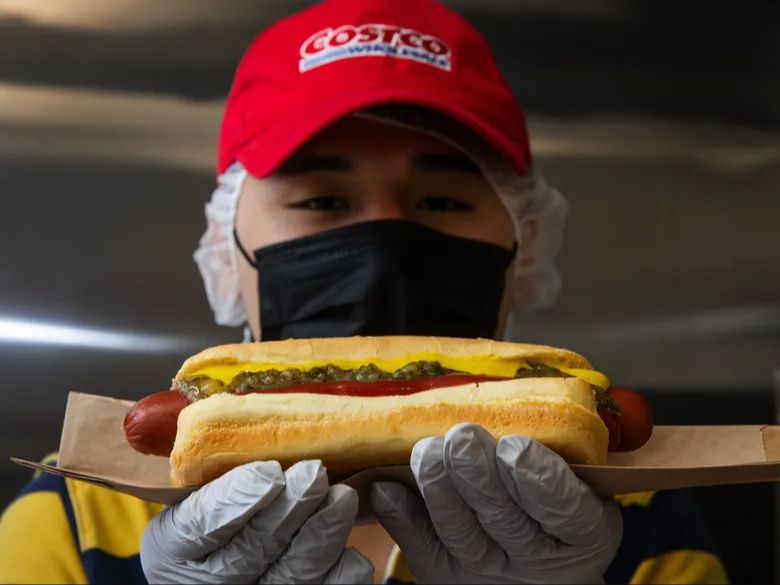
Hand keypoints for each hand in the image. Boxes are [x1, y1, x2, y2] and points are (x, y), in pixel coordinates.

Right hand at [141, 460, 373, 583]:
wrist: (226, 566)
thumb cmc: (215, 514)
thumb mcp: (193, 491)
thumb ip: (209, 465)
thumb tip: (224, 409)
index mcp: (176, 544)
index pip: (202, 523)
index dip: (237, 499)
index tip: (270, 471)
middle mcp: (213, 577)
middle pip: (253, 548)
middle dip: (289, 508)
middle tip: (315, 472)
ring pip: (293, 572)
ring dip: (322, 532)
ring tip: (342, 497)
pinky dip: (343, 569)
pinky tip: (352, 546)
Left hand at [371, 423, 620, 583]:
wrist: (538, 568)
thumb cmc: (556, 505)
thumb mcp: (581, 481)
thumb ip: (558, 452)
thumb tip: (512, 402)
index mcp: (583, 531)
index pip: (566, 510)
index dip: (540, 479)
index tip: (515, 446)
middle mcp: (537, 558)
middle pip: (505, 519)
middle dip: (478, 474)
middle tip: (462, 436)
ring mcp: (489, 570)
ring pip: (461, 532)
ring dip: (439, 488)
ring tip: (428, 450)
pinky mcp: (446, 573)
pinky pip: (422, 548)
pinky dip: (403, 517)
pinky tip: (388, 488)